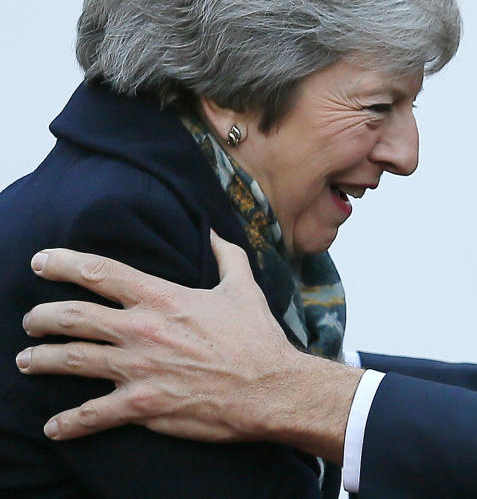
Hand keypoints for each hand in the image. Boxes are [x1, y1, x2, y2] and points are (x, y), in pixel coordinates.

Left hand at [16, 232, 360, 461]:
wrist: (270, 388)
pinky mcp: (141, 405)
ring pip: (71, 360)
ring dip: (41, 360)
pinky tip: (54, 426)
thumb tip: (215, 231)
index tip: (41, 261)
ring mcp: (138, 369)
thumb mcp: (243, 288)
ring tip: (26, 361)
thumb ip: (227, 256)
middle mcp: (142, 330)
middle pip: (73, 317)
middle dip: (41, 317)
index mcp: (163, 298)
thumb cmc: (257, 338)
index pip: (101, 272)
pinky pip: (91, 414)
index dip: (63, 264)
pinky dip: (67, 422)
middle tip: (30, 320)